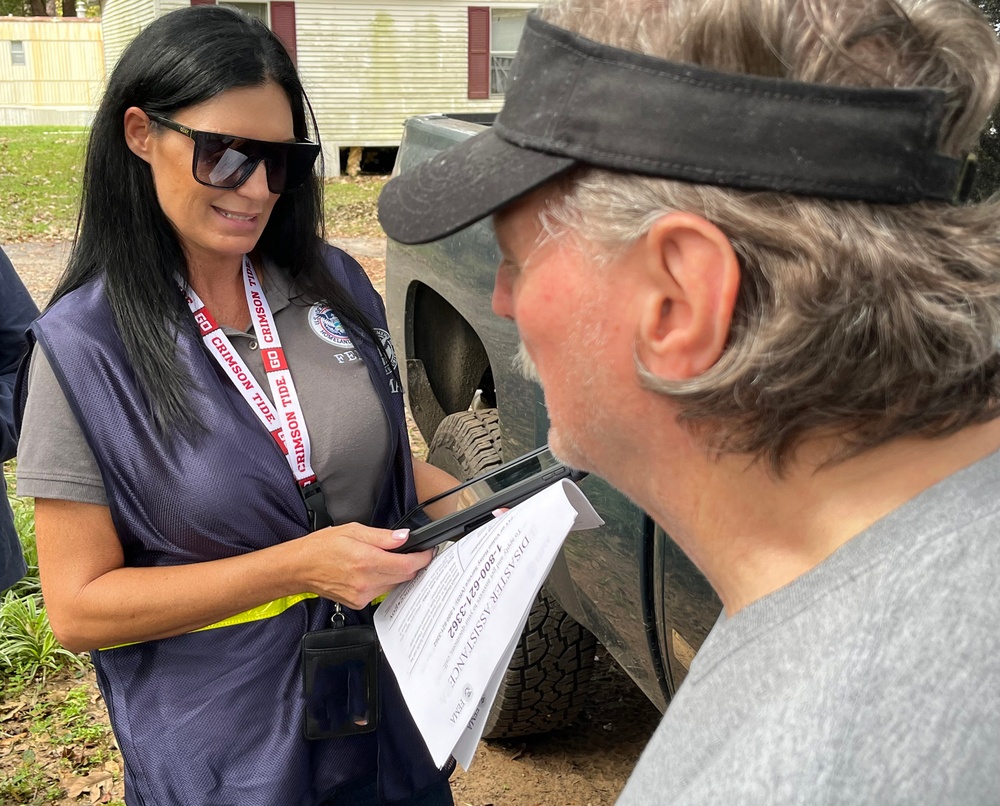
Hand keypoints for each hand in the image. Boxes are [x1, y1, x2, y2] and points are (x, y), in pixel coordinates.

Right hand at [293, 523, 433, 609]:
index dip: (422, 558)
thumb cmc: (322, 547)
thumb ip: (382, 536)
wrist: (300, 568)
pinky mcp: (358, 603)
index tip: (427, 552)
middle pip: (404, 576)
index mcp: (366, 560)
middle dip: (412, 564)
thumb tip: (403, 537)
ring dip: (398, 573)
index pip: (407, 564)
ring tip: (387, 560)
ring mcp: (362, 595)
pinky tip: (375, 571)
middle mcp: (366, 581)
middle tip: (411, 553)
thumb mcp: (353, 531)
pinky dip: (384, 581)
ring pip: (394, 585)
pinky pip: (381, 591)